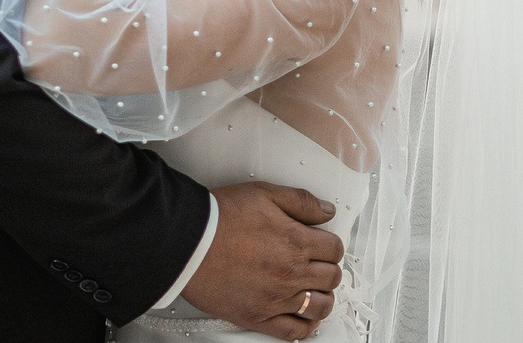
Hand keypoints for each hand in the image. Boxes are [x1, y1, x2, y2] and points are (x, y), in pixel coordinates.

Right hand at [179, 182, 342, 340]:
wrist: (187, 242)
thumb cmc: (220, 218)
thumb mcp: (264, 193)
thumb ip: (300, 201)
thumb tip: (325, 211)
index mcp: (295, 242)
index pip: (335, 249)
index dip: (331, 245)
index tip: (323, 244)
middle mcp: (290, 274)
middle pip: (331, 278)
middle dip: (328, 268)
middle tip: (316, 263)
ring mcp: (275, 299)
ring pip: (319, 307)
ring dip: (321, 296)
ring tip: (312, 288)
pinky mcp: (258, 317)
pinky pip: (294, 331)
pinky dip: (305, 325)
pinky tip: (303, 315)